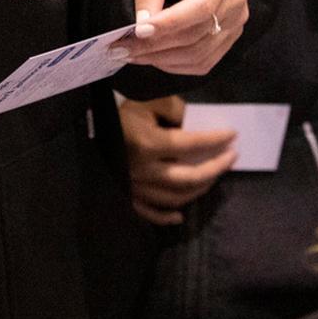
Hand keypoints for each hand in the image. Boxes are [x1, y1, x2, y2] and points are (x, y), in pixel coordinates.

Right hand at [119, 94, 236, 225]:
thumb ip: (172, 108)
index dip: (215, 140)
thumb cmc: (117, 114)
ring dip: (199, 189)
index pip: (191, 144)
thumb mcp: (145, 102)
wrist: (85, 130)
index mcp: (148, 144)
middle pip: (189, 177)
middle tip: (231, 158)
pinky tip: (180, 216)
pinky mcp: (128, 196)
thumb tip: (192, 121)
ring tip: (213, 177)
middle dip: (215, 168)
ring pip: (175, 197)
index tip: (232, 135)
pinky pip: (150, 213)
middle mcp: (144, 170)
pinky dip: (166, 217)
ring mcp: (136, 186)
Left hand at [120, 0, 248, 74]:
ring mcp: (236, 20)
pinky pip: (205, 61)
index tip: (138, 31)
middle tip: (122, 48)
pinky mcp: (230, 34)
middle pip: (198, 34)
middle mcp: (237, 0)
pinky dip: (177, 65)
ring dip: (163, 59)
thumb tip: (141, 24)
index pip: (201, 6)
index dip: (170, 23)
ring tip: (132, 55)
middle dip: (157, 45)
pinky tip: (154, 58)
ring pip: (200, 54)